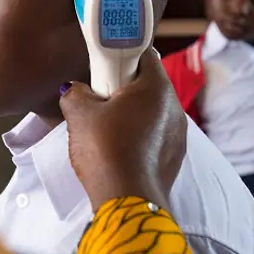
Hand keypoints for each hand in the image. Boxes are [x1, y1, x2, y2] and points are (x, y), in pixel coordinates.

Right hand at [60, 48, 186, 211]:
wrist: (126, 200)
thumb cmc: (105, 149)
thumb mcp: (78, 113)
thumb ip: (75, 92)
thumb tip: (76, 90)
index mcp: (157, 87)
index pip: (145, 54)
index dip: (123, 55)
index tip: (104, 66)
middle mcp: (174, 107)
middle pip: (148, 85)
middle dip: (123, 88)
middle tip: (98, 99)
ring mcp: (178, 134)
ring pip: (152, 112)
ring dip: (131, 114)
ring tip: (105, 129)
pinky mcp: (174, 157)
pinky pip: (155, 136)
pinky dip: (139, 137)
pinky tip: (118, 150)